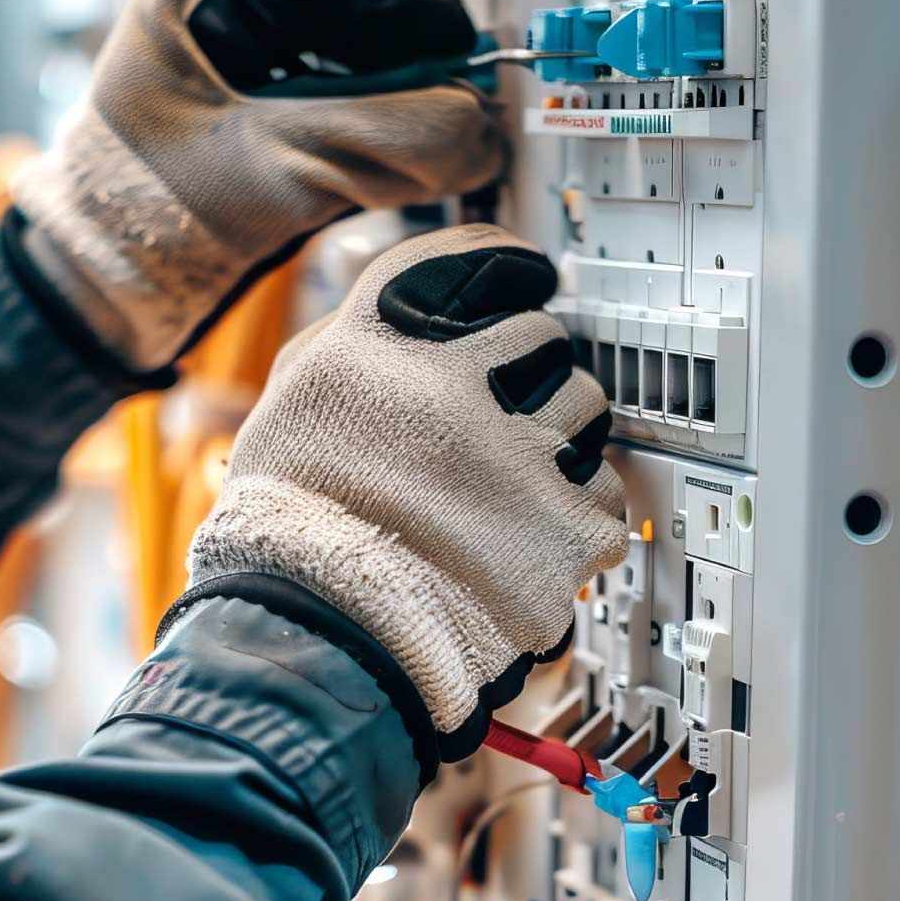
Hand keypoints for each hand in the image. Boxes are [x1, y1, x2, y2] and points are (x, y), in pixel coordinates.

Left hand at [13, 0, 503, 371]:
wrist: (104, 300)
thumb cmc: (140, 221)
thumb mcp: (272, 170)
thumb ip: (379, 141)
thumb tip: (475, 129)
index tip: (439, 26)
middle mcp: (226, 28)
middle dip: (404, 42)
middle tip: (452, 94)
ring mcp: (250, 82)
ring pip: (352, 58)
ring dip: (401, 96)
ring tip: (434, 141)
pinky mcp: (272, 136)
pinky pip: (347, 114)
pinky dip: (385, 138)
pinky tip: (406, 170)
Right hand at [167, 225, 627, 768]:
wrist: (318, 639)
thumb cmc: (293, 531)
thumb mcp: (295, 397)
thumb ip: (354, 333)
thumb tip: (403, 298)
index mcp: (381, 341)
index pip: (473, 261)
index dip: (504, 270)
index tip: (525, 278)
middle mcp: (453, 382)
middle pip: (540, 335)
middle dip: (527, 373)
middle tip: (499, 422)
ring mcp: (518, 452)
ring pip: (584, 406)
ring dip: (558, 439)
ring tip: (508, 488)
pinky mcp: (566, 524)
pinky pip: (606, 491)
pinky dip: (578, 516)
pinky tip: (530, 537)